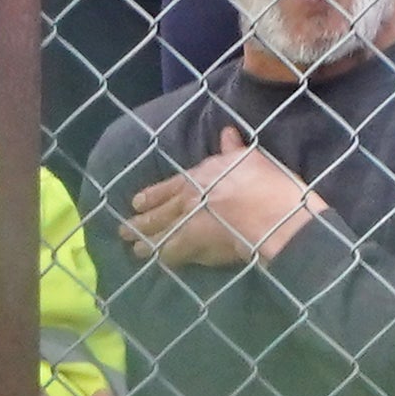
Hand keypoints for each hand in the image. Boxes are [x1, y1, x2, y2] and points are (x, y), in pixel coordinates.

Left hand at [123, 130, 322, 266]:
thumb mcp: (250, 159)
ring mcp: (187, 222)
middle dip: (141, 221)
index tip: (137, 202)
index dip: (152, 196)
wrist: (270, 215)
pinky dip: (165, 258)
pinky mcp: (192, 245)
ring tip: (135, 250)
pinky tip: (158, 263)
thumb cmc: (266, 184)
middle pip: (159, 211)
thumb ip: (234, 149)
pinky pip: (173, 253)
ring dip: (147, 241)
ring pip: (160, 232)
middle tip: (124, 230)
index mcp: (200, 176)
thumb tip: (227, 132)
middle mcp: (188, 198)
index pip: (170, 186)